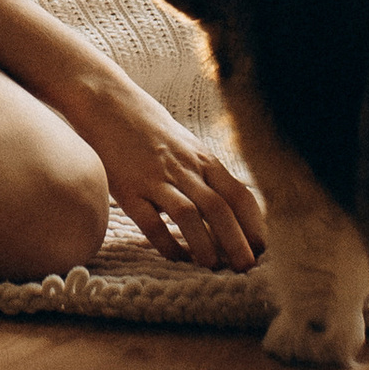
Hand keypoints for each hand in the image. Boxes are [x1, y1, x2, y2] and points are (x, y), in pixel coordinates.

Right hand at [52, 64, 267, 269]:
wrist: (106, 101)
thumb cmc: (149, 127)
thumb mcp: (185, 144)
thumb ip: (205, 172)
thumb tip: (230, 206)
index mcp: (202, 158)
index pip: (238, 193)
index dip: (254, 223)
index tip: (263, 249)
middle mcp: (183, 168)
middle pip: (219, 207)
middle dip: (237, 241)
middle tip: (247, 268)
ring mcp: (155, 177)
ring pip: (188, 215)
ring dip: (204, 244)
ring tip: (213, 267)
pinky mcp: (127, 188)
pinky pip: (150, 221)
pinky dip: (166, 243)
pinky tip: (175, 258)